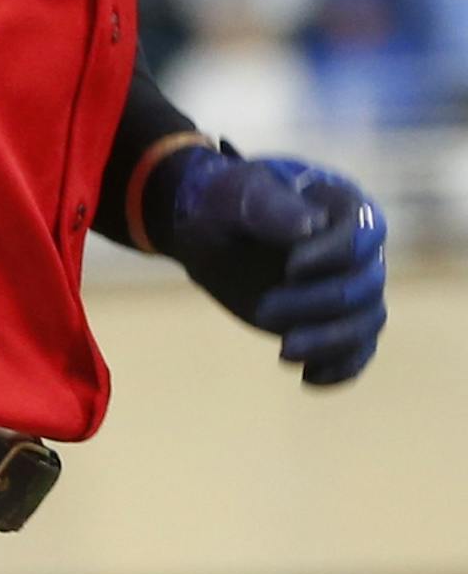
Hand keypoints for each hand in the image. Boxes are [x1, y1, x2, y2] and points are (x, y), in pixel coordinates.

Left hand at [148, 148, 386, 387]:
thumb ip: (271, 207)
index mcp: (342, 205)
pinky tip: (307, 378)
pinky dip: (340, 369)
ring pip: (367, 321)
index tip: (291, 269)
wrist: (206, 231)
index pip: (363, 235)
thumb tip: (312, 227)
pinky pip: (357, 350)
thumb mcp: (235, 195)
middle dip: (320, 304)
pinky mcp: (333, 320)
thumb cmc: (222, 203)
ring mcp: (348, 284)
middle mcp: (357, 247)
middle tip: (265, 310)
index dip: (334, 256)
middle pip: (366, 285)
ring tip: (284, 351)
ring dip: (331, 341)